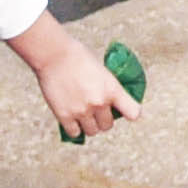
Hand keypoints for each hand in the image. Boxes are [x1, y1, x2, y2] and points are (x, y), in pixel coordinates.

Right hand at [20, 25, 131, 140]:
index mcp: (113, 89)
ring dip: (89, 125)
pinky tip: (72, 120)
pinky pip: (74, 133)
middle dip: (103, 119)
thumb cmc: (78, 56)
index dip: (129, 113)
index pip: (133, 113)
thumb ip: (106, 88)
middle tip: (96, 111)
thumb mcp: (101, 70)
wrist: (54, 54)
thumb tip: (109, 102)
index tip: (124, 111)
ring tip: (83, 116)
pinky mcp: (64, 115)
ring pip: (92, 131)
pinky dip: (74, 128)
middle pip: (108, 126)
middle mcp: (99, 103)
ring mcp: (82, 111)